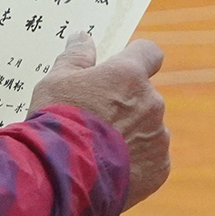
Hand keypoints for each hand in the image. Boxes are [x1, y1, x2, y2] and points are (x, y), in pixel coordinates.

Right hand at [28, 32, 169, 204]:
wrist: (62, 177)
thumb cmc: (57, 123)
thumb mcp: (55, 82)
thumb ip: (75, 57)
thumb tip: (83, 38)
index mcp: (129, 75)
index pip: (149, 53)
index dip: (136, 59)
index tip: (122, 69)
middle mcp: (151, 102)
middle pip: (145, 96)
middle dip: (126, 105)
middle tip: (96, 121)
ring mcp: (158, 137)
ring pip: (149, 129)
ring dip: (131, 135)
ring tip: (99, 151)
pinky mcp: (159, 168)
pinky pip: (151, 159)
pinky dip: (135, 163)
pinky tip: (109, 169)